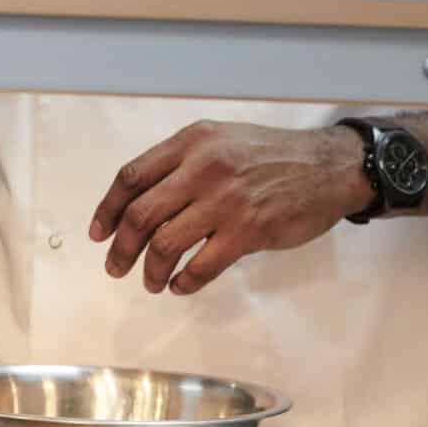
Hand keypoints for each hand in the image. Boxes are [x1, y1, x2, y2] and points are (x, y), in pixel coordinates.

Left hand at [89, 121, 370, 295]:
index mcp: (189, 143)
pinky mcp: (249, 230)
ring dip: (149, 270)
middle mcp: (202, 168)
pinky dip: (185, 281)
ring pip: (166, 243)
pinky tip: (180, 286)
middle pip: (141, 214)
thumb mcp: (217, 141)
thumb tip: (138, 202)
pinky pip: (203, 265)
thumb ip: (179, 164)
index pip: (131, 177)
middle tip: (115, 266)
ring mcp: (225, 200)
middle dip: (121, 247)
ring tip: (149, 282)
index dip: (108, 209)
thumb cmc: (268, 155)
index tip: (99, 233)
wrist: (328, 166)